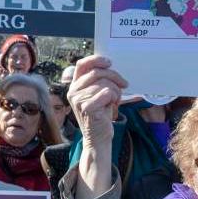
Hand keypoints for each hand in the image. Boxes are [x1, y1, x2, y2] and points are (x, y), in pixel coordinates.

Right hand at [68, 55, 125, 198]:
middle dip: (115, 77)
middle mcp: (73, 92)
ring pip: (104, 84)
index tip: (109, 62)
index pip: (82, 64)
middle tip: (124, 84)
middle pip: (97, 72)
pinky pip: (106, 93)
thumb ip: (98, 80)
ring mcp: (78, 100)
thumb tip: (108, 65)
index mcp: (75, 86)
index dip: (96, 60)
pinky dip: (114, 98)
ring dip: (116, 91)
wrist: (98, 138)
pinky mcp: (86, 107)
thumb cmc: (100, 115)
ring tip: (115, 100)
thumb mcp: (98, 94)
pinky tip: (112, 106)